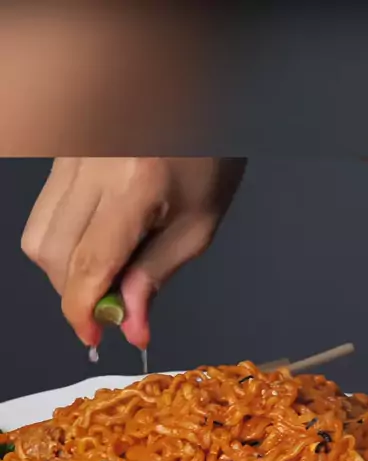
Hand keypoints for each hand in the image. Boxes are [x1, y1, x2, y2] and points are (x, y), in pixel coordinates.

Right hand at [21, 157, 246, 348]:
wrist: (195, 94)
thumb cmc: (208, 157)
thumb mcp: (197, 226)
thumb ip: (156, 276)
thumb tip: (130, 328)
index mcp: (134, 185)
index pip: (88, 264)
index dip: (82, 310)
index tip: (93, 338)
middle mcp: (90, 167)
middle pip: (51, 254)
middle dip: (74, 293)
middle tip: (112, 306)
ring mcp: (68, 156)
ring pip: (38, 235)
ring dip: (64, 270)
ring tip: (107, 272)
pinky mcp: (60, 155)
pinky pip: (45, 212)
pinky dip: (63, 242)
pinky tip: (97, 242)